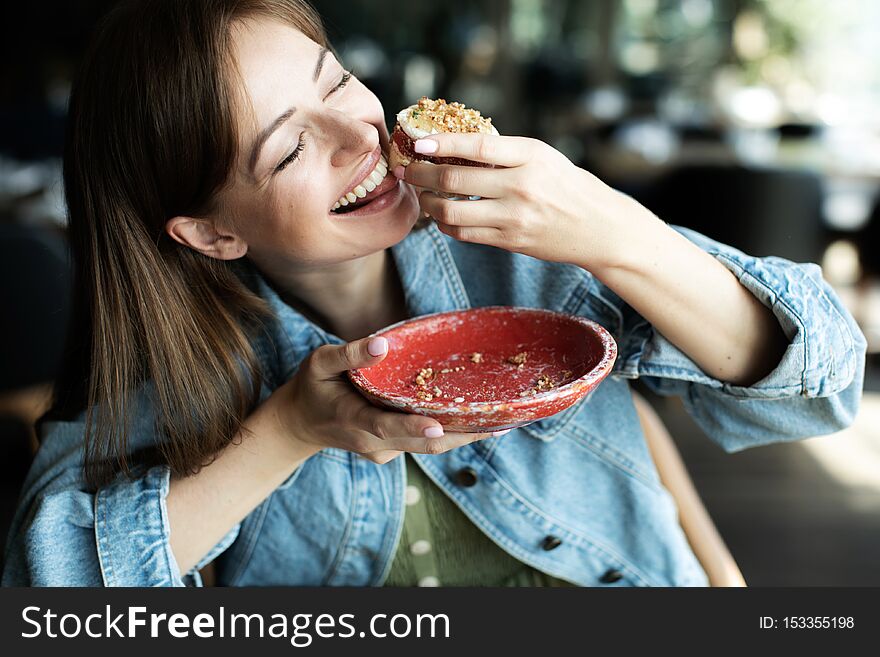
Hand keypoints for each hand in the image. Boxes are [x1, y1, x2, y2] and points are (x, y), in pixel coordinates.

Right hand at [279, 335, 505, 463]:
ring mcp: (385, 451)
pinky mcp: (394, 450)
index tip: (440, 425)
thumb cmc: (312, 387)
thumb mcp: (319, 363)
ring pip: (430, 446)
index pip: (386, 426)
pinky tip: (478, 417)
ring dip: (464, 435)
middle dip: (462, 434)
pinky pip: (425, 442)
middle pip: (423, 443)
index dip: (414, 427)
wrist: (299, 426)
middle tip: (500, 420)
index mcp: (353, 419)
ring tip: (503, 418)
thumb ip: (349, 354)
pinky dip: (451, 431)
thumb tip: (383, 345)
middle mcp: (374, 442)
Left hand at [396, 133, 653, 271]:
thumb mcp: (543, 157)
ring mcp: (514, 217)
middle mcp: (521, 186)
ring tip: (424, 196)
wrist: (599, 228)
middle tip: (406, 171)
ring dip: (430, 204)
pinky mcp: (510, 241)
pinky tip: (443, 217)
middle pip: (455, 180)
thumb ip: (504, 152)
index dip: (441, 144)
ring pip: (453, 212)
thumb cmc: (568, 186)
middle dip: (422, 175)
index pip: (476, 145)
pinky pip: (465, 234)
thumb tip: (454, 146)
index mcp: (530, 155)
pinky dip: (447, 225)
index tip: (417, 142)